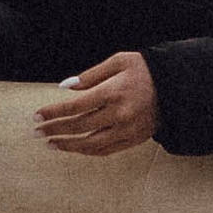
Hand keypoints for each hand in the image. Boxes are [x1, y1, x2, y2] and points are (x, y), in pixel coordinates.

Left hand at [34, 52, 158, 154]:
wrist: (176, 86)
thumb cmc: (145, 69)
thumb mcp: (118, 61)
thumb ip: (90, 75)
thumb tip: (65, 87)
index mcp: (113, 92)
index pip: (74, 106)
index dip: (53, 112)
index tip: (37, 115)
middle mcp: (119, 114)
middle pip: (79, 127)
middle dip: (54, 130)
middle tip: (37, 132)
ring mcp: (127, 130)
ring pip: (90, 144)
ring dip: (68, 145)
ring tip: (51, 144)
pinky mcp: (134, 139)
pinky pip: (106, 150)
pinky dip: (87, 151)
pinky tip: (74, 148)